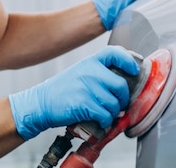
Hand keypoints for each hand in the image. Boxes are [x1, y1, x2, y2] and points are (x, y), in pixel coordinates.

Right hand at [8, 46, 139, 140]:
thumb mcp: (79, 72)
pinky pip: (105, 116)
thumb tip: (123, 84)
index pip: (114, 53)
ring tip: (105, 115)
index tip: (134, 70)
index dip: (128, 60)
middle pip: (120, 85)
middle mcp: (90, 72)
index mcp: (90, 62)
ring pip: (114, 104)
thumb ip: (98, 74)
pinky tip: (99, 122)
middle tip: (118, 105)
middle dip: (123, 99)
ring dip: (113, 114)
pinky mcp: (84, 104)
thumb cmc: (62, 90)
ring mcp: (87, 87)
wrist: (41, 103)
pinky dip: (105, 122)